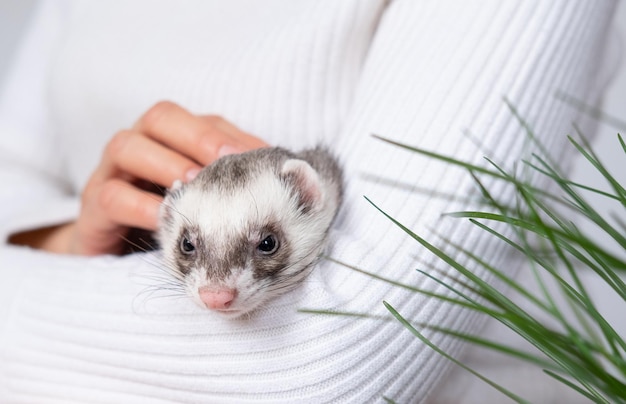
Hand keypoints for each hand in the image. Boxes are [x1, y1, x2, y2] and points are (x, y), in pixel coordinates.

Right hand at [11, 101, 266, 254]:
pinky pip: (112, 197)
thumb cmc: (180, 222)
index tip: (266, 157)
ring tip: (195, 185)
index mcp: (175, 139)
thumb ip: (242, 182)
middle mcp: (142, 144)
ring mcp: (113, 171)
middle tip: (229, 161)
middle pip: (161, 117)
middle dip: (198, 137)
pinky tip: (168, 219)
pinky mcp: (96, 206)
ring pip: (128, 147)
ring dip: (166, 165)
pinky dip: (143, 206)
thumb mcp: (214, 200)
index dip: (234, 136)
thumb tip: (296, 174)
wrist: (119, 250)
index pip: (206, 122)